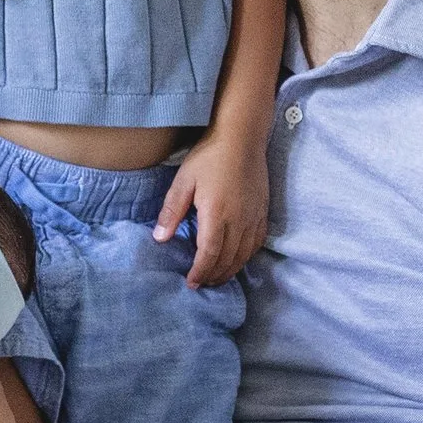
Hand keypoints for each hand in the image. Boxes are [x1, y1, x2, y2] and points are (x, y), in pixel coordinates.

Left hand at [154, 124, 272, 287]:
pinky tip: (237, 260)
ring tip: (217, 278)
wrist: (242, 138)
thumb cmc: (209, 156)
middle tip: (201, 284)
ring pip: (243, 254)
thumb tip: (160, 239)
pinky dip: (246, 256)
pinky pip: (256, 243)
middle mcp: (238, 220)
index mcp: (216, 214)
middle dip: (213, 276)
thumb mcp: (184, 181)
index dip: (200, 272)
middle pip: (227, 259)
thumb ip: (171, 211)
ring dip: (230, 270)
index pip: (209, 253)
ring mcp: (253, 217)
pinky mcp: (262, 211)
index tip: (191, 283)